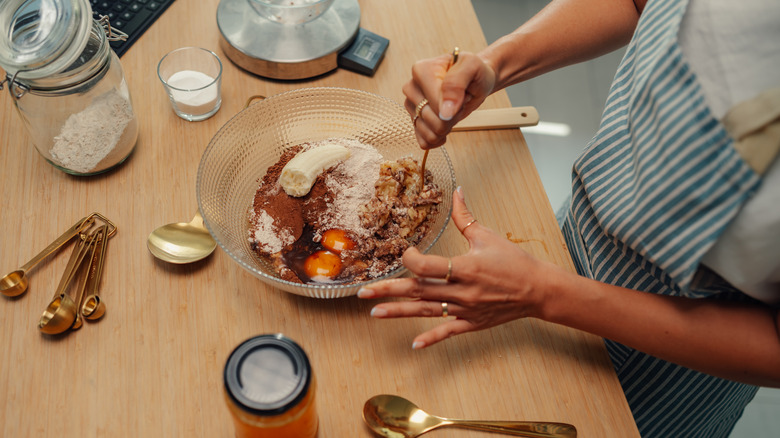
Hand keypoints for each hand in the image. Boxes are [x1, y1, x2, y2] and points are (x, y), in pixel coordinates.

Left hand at [358, 187, 564, 348]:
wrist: (538, 290)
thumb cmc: (514, 261)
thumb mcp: (488, 236)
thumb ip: (466, 216)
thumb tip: (456, 191)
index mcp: (465, 267)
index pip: (427, 266)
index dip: (411, 259)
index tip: (407, 252)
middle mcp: (462, 291)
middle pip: (418, 290)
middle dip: (388, 290)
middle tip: (362, 292)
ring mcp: (465, 309)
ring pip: (425, 310)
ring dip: (398, 312)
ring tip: (374, 312)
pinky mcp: (471, 323)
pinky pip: (448, 331)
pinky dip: (431, 338)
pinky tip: (414, 344)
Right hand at [402, 51, 495, 148]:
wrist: (475, 80)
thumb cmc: (473, 72)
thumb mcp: (472, 66)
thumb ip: (456, 83)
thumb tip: (444, 112)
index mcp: (420, 71)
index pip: (433, 104)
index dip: (453, 108)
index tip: (464, 97)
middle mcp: (411, 88)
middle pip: (429, 119)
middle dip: (451, 119)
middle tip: (460, 105)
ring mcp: (411, 105)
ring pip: (427, 132)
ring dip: (446, 129)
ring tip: (453, 114)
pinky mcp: (415, 120)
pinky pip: (423, 140)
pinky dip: (438, 139)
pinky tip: (446, 129)